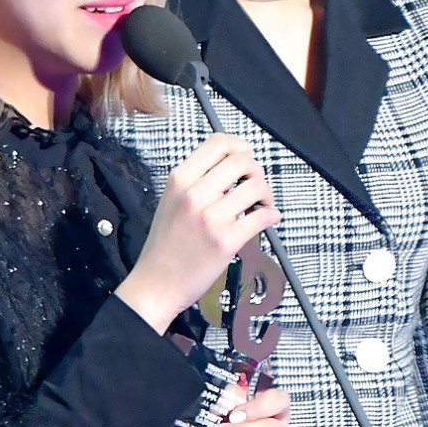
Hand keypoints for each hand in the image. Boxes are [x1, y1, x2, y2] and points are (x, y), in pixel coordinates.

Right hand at [119, 136, 276, 328]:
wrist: (156, 283)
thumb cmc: (165, 245)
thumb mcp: (171, 200)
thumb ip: (197, 180)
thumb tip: (232, 163)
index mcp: (179, 180)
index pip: (218, 143)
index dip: (240, 146)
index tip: (247, 156)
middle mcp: (194, 195)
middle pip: (242, 161)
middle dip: (256, 171)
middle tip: (255, 185)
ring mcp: (210, 218)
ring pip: (256, 187)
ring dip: (266, 194)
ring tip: (260, 205)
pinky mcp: (226, 242)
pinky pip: (262, 217)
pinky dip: (271, 216)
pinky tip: (266, 219)